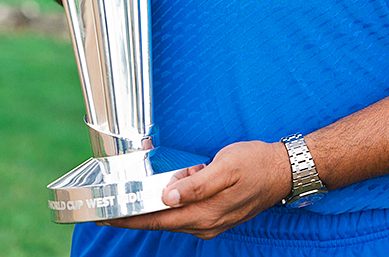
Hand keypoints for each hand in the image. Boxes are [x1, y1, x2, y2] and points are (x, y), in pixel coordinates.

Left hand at [104, 140, 291, 238]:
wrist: (282, 172)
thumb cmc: (256, 164)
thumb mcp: (226, 166)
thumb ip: (196, 183)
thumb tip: (169, 195)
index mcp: (204, 214)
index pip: (157, 219)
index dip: (130, 218)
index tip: (106, 215)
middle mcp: (205, 224)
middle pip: (161, 221)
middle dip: (136, 214)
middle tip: (109, 206)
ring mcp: (211, 223)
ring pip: (173, 215)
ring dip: (158, 203)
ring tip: (148, 188)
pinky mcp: (215, 216)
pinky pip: (186, 211)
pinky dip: (175, 199)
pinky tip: (179, 182)